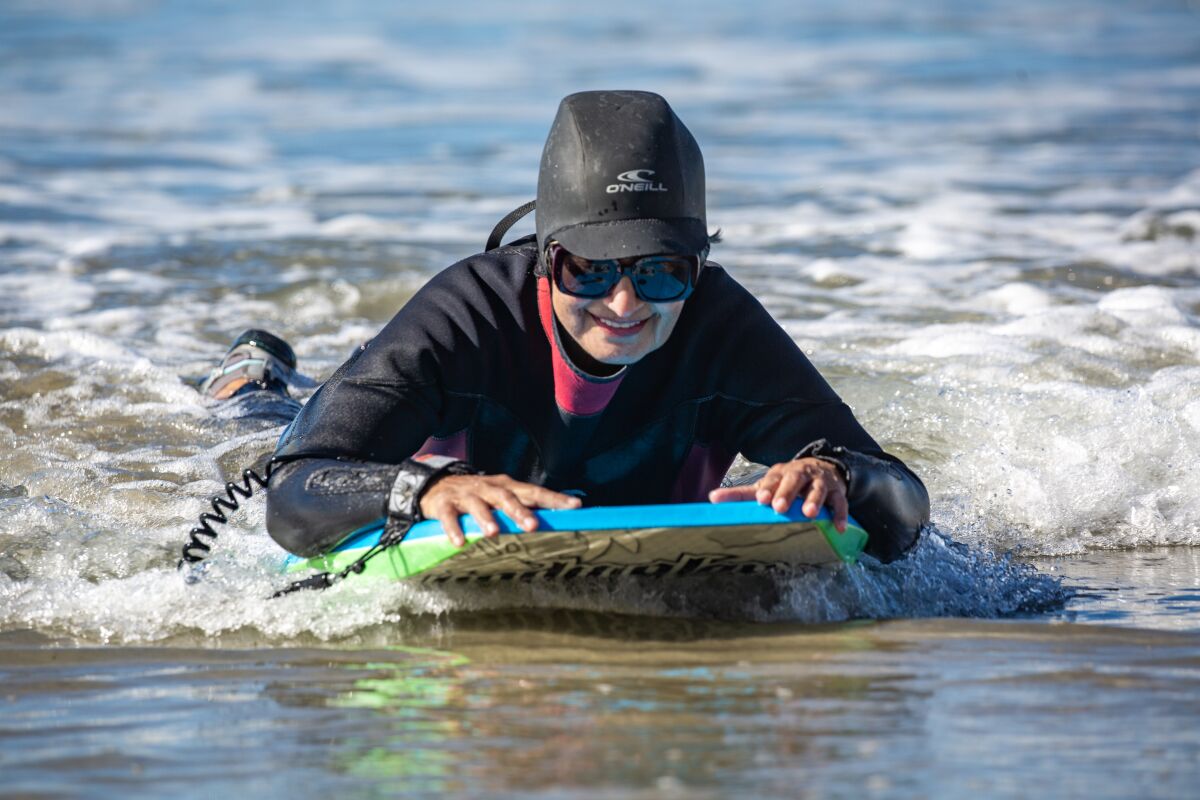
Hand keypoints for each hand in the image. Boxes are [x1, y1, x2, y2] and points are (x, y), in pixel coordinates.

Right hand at [418, 474, 581, 546]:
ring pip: (477, 505)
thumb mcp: (500, 497)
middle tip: (532, 525)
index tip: (575, 506)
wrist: (435, 485)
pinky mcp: (444, 505)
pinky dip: (453, 529)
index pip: (534, 492)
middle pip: (506, 497)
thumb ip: (524, 506)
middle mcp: (488, 488)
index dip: (554, 498)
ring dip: (486, 518)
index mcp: (506, 487)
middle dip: (519, 511)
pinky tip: (459, 542)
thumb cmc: (477, 496)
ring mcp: (466, 495)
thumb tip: (558, 521)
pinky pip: (449, 516)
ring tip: (493, 533)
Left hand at [708, 457, 848, 532]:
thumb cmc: (788, 481)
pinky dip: (840, 514)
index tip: (761, 499)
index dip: (768, 488)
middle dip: (787, 493)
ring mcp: (820, 482)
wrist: (823, 468)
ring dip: (814, 500)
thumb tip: (712, 498)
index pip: (773, 479)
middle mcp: (801, 474)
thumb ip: (741, 494)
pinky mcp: (837, 492)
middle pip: (795, 480)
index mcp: (781, 472)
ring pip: (818, 489)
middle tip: (779, 507)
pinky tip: (838, 527)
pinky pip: (841, 503)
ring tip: (809, 514)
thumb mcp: (766, 484)